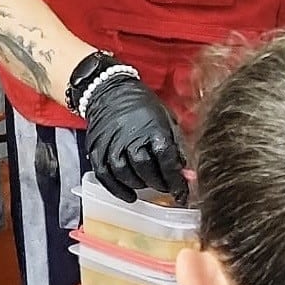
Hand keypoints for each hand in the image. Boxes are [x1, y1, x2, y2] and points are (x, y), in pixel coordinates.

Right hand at [83, 73, 188, 204]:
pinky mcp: (96, 149)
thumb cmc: (143, 106)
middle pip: (145, 170)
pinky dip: (117, 189)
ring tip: (147, 185)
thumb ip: (177, 148)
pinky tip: (129, 195)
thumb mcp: (166, 121)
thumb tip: (188, 176)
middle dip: (159, 184)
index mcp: (153, 129)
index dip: (177, 181)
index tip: (183, 193)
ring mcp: (111, 143)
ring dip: (139, 185)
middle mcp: (130, 137)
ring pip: (125, 175)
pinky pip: (105, 175)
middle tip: (165, 187)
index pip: (167, 162)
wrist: (110, 90)